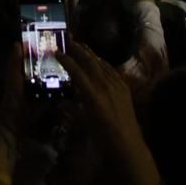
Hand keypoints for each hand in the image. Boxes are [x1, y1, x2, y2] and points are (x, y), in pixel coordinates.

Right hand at [57, 44, 164, 184]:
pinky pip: (112, 71)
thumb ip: (72, 109)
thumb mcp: (84, 124)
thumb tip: (60, 101)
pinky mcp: (125, 88)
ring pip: (102, 64)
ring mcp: (117, 85)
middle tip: (69, 40)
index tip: (56, 51)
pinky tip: (99, 61)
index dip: (66, 60)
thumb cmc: (103, 138)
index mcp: (92, 95)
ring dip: (91, 54)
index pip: (77, 72)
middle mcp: (105, 86)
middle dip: (79, 50)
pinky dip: (103, 63)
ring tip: (82, 45)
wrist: (129, 145)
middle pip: (90, 62)